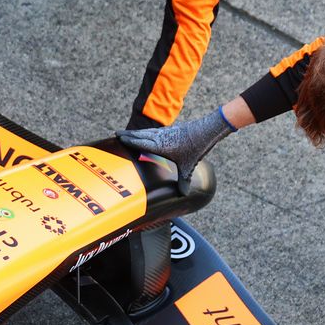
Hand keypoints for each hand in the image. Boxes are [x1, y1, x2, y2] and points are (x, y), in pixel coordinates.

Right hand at [117, 107, 235, 181]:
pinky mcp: (172, 129)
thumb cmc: (196, 147)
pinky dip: (148, 131)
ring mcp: (166, 131)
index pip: (140, 142)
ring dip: (137, 131)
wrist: (207, 129)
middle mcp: (161, 137)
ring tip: (128, 132)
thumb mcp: (189, 166)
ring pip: (147, 131)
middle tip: (117, 133)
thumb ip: (184, 180)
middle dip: (128, 134)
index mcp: (160, 146)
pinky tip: (148, 133)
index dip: (129, 140)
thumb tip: (184, 194)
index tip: (119, 138)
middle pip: (140, 134)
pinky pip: (155, 130)